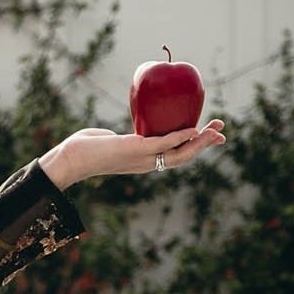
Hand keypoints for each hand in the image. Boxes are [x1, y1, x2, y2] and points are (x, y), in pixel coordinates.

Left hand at [39, 120, 225, 188]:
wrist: (70, 159)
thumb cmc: (85, 149)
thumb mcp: (109, 142)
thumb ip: (119, 139)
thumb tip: (116, 133)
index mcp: (144, 161)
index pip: (176, 157)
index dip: (195, 148)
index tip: (211, 138)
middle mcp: (147, 163)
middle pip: (184, 157)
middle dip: (205, 145)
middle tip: (222, 132)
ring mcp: (142, 158)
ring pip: (179, 153)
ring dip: (200, 142)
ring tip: (216, 130)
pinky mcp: (135, 150)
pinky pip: (163, 143)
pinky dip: (179, 137)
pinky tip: (192, 129)